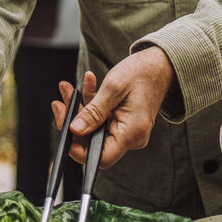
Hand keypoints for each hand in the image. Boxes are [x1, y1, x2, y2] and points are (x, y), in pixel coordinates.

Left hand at [51, 47, 174, 171]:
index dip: (78, 150)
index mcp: (132, 133)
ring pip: (94, 128)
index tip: (64, 131)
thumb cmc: (143, 72)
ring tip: (69, 88)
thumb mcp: (113, 88)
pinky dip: (91, 103)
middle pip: (93, 142)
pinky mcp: (123, 122)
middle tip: (61, 102)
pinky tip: (87, 84)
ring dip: (79, 108)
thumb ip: (93, 111)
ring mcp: (126, 130)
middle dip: (73, 121)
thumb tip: (74, 130)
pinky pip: (101, 119)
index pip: (101, 158)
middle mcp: (131, 137)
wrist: (160, 64)